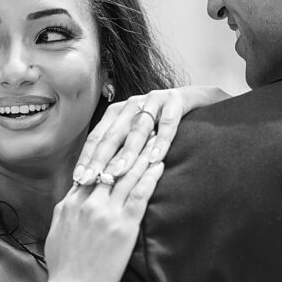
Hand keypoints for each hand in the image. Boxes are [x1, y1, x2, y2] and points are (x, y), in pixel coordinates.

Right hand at [44, 138, 163, 281]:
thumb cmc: (64, 271)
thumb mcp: (57, 235)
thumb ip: (66, 213)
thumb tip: (72, 201)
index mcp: (70, 204)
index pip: (91, 167)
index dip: (106, 147)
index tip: (117, 132)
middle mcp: (86, 203)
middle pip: (110, 163)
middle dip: (126, 140)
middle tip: (140, 120)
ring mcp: (104, 214)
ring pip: (126, 174)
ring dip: (143, 151)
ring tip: (156, 134)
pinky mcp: (122, 228)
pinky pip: (139, 195)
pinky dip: (150, 176)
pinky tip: (159, 163)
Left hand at [73, 85, 230, 185]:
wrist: (202, 102)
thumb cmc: (164, 129)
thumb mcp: (139, 139)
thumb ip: (120, 153)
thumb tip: (96, 182)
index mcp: (118, 113)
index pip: (97, 138)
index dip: (87, 159)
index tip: (78, 180)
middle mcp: (132, 104)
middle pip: (112, 134)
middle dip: (100, 159)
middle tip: (91, 179)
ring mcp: (154, 100)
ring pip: (137, 129)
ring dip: (127, 152)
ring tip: (118, 172)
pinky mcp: (176, 100)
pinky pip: (168, 123)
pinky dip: (161, 141)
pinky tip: (156, 159)